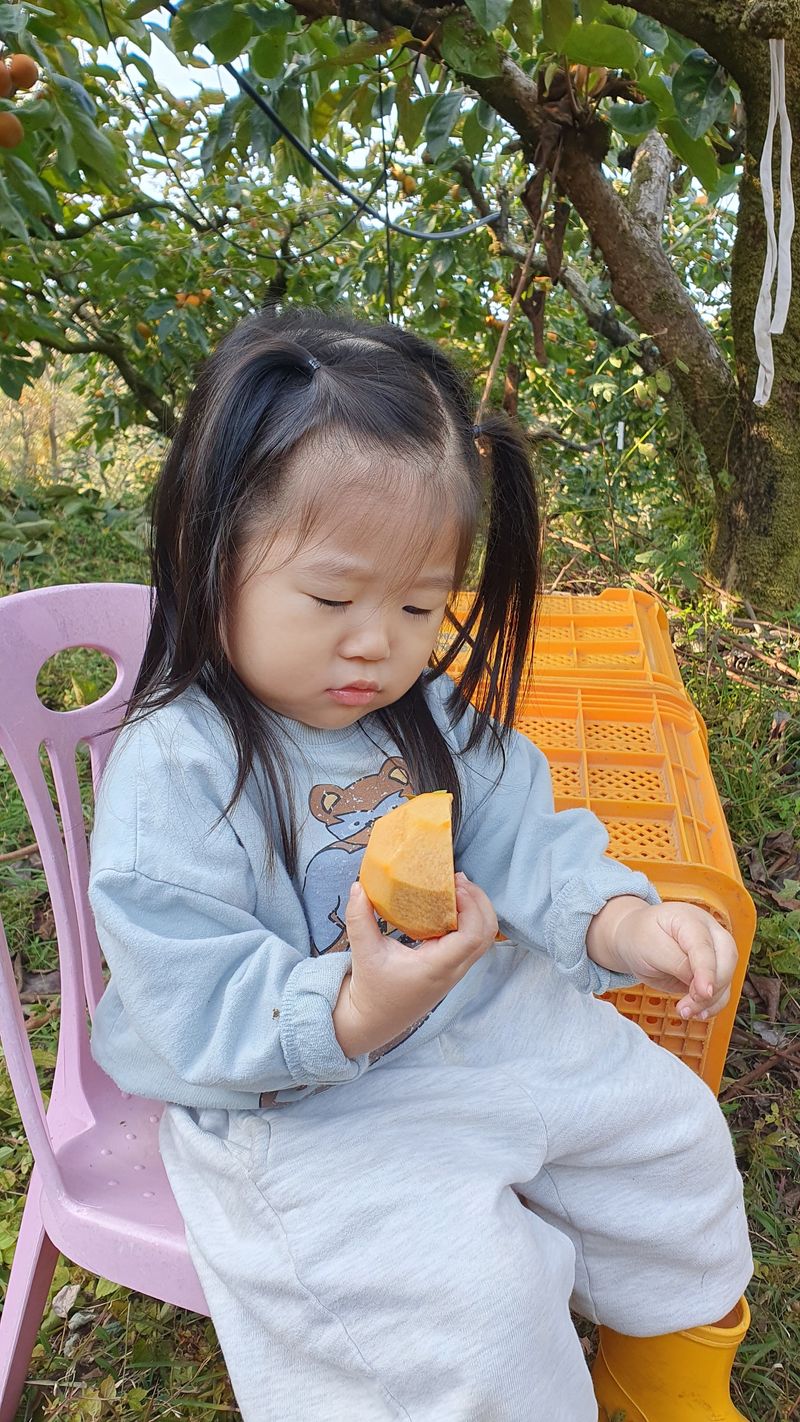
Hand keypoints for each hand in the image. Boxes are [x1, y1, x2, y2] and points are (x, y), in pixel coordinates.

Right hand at [332, 872, 497, 1058]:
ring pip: (483, 939)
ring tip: (456, 887)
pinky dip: (469, 920)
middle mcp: (452, 971)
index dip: (471, 907)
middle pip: (486, 935)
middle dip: (480, 902)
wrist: (372, 1022)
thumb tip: (358, 886)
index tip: (454, 885)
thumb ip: (359, 917)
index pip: (471, 937)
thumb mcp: (363, 952)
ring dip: (477, 910)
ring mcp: (454, 972)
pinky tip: (450, 904)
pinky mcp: (450, 969)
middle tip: (458, 879)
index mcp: (436, 968)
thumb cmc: (370, 990)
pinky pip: (471, 942)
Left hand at [590, 897, 738, 1019]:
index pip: (704, 946)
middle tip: (687, 1005)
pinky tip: (698, 1013)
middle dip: (711, 988)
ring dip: (710, 1001)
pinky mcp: (712, 971)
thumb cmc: (641, 937)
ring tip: (685, 1011)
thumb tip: (699, 983)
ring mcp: (714, 952)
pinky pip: (721, 990)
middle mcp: (709, 933)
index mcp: (691, 919)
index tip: (704, 992)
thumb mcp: (649, 946)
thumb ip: (675, 962)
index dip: (706, 971)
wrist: (635, 939)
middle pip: (726, 960)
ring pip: (726, 978)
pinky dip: (712, 1005)